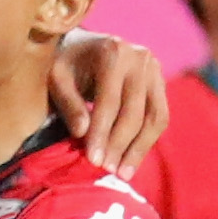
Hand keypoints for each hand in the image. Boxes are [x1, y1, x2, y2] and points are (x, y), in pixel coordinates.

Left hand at [52, 31, 168, 172]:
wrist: (85, 44)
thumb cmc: (66, 63)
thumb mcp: (57, 79)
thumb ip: (69, 104)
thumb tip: (83, 134)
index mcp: (113, 52)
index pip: (110, 101)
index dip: (102, 133)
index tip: (93, 160)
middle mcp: (140, 58)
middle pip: (134, 112)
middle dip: (119, 145)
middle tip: (106, 171)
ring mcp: (155, 69)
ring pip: (154, 118)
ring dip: (139, 149)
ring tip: (122, 174)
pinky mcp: (160, 83)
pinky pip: (159, 117)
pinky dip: (146, 142)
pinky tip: (131, 161)